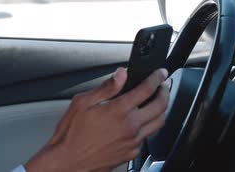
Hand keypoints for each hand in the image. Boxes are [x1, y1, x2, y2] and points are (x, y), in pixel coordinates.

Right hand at [24, 68, 168, 171]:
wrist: (69, 161)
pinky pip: (147, 137)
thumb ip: (106, 87)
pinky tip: (142, 121)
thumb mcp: (82, 103)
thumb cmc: (71, 134)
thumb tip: (121, 74)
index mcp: (119, 111)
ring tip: (157, 101)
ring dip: (162, 110)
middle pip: (160, 106)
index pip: (146, 89)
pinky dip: (149, 126)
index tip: (160, 73)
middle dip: (165, 92)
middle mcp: (130, 127)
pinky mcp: (131, 153)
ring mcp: (133, 142)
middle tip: (163, 85)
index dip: (157, 78)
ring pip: (158, 123)